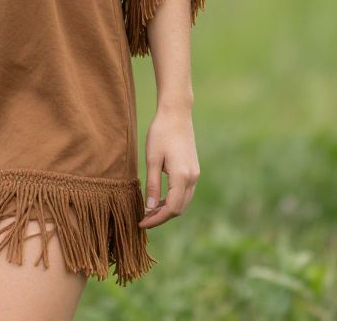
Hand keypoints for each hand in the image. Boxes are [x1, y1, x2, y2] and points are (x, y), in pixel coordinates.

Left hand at [138, 105, 199, 229]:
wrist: (176, 113)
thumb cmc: (161, 132)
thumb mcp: (152, 158)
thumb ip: (152, 185)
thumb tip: (150, 209)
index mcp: (182, 176)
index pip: (171, 209)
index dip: (156, 219)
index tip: (141, 222)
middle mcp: (192, 178)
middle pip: (179, 208)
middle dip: (162, 217)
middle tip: (143, 219)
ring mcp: (195, 174)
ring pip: (184, 201)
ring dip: (168, 209)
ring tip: (149, 210)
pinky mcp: (194, 169)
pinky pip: (185, 192)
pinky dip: (174, 199)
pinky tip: (160, 198)